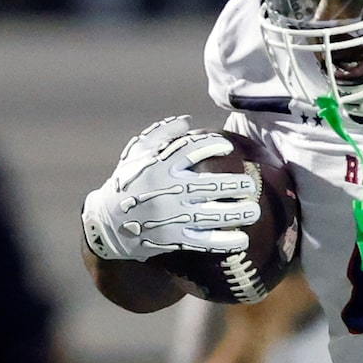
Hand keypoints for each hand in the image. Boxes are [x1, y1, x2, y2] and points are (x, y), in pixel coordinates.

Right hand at [82, 119, 259, 264]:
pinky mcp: (174, 238)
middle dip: (237, 185)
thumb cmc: (127, 183)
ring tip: (253, 211)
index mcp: (159, 166)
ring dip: (239, 213)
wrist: (108, 223)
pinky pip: (205, 241)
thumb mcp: (136, 154)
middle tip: (250, 184)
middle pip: (212, 185)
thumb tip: (189, 120)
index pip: (192, 150)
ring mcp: (172, 216)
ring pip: (214, 214)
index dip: (214, 146)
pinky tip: (242, 239)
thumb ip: (161, 134)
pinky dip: (226, 241)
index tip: (229, 147)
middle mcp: (168, 190)